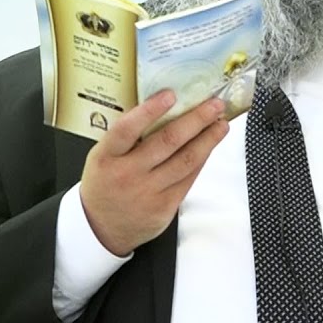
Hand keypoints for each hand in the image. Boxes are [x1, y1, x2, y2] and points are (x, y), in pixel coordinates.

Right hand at [79, 90, 229, 255]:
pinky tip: (209, 146)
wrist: (101, 228)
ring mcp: (147, 192)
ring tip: (221, 124)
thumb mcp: (104, 156)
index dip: (149, 110)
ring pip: (186, 160)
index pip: (127, 129)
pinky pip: (189, 178)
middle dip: (196, 120)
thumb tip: (164, 107)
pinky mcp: (164, 207)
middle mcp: (127, 174)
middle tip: (214, 105)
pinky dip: (202, 159)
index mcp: (106, 157)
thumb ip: (128, 136)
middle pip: (167, 142)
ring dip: (208, 139)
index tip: (170, 94)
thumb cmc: (105, 183)